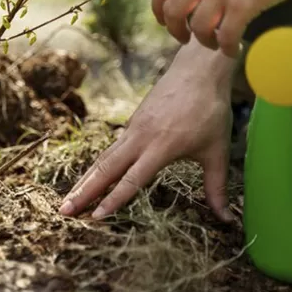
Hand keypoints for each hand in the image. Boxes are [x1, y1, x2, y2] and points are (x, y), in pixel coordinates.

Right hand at [60, 41, 236, 221]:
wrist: (198, 71)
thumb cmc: (210, 111)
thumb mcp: (217, 151)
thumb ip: (217, 187)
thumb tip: (228, 220)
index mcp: (161, 147)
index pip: (132, 179)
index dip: (113, 200)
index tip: (95, 216)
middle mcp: (140, 138)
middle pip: (105, 170)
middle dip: (83, 192)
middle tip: (63, 212)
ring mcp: (132, 130)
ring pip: (102, 159)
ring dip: (84, 181)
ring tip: (66, 201)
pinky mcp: (131, 124)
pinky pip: (109, 150)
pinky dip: (96, 168)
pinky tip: (87, 180)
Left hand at [153, 0, 291, 57]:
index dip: (158, 10)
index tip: (165, 21)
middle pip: (172, 11)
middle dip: (176, 31)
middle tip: (187, 39)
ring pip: (198, 27)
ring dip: (205, 41)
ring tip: (217, 43)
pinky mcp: (245, 1)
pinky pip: (226, 34)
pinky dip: (227, 47)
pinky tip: (234, 48)